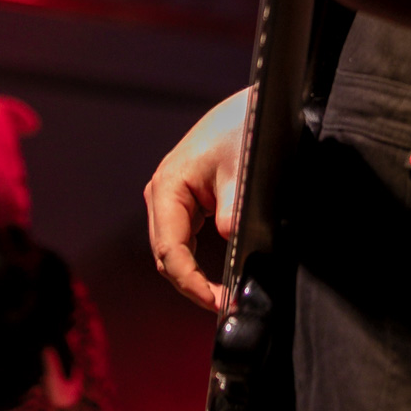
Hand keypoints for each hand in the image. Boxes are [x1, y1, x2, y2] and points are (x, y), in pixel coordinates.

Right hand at [144, 89, 247, 311]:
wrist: (250, 106)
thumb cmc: (242, 128)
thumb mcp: (242, 171)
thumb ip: (232, 211)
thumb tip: (231, 242)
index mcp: (166, 187)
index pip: (170, 251)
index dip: (190, 282)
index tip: (215, 300)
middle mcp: (161, 195)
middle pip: (166, 256)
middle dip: (191, 285)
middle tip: (222, 305)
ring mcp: (170, 199)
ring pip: (172, 252)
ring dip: (191, 277)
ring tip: (219, 297)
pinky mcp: (184, 202)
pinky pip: (182, 241)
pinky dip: (194, 262)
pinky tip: (213, 278)